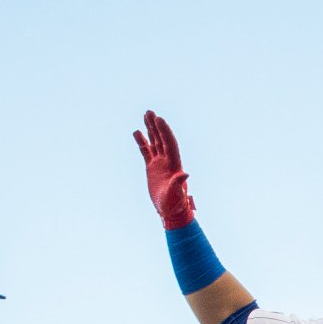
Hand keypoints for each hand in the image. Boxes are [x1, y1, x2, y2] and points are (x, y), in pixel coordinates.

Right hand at [133, 110, 195, 229]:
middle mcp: (168, 161)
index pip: (170, 143)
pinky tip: (137, 132)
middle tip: (150, 112)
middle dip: (156, 125)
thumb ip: (178, 183)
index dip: (165, 131)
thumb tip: (185, 174)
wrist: (170, 212)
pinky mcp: (152, 168)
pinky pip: (146, 151)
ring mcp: (160, 163)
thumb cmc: (175, 204)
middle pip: (162, 139)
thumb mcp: (176, 194)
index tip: (159, 119)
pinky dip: (142, 142)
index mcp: (174, 164)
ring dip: (151, 129)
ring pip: (155, 142)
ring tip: (146, 115)